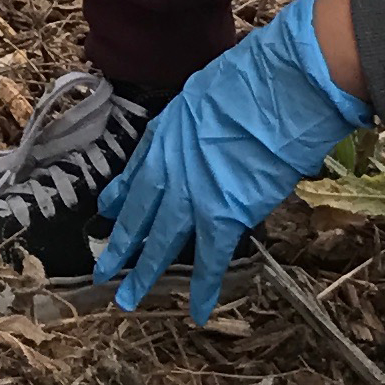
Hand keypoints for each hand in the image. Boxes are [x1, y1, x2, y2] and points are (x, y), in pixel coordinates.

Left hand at [94, 0, 370, 324]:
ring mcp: (192, 192)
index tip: (110, 210)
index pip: (137, 171)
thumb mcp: (212, 89)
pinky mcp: (223, 214)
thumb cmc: (257, 75)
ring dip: (145, 272)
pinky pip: (210, 258)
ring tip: (127, 298)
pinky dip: (205, 286)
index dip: (123, 195)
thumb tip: (216, 131)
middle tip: (103, 271)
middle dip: (121, 243)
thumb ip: (205, 119)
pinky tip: (197, 310)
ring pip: (161, 240)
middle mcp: (169, 165)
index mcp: (167, 131)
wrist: (281, 84)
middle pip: (140, 211)